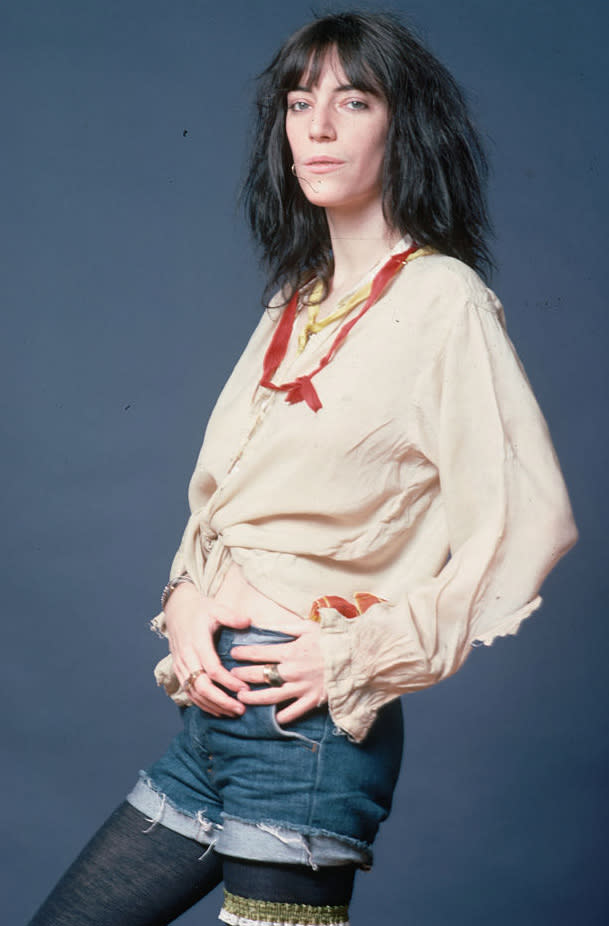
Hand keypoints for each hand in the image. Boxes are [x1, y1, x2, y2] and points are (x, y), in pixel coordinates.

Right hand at [164, 582, 250, 717]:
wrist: (177, 610)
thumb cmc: (200, 610)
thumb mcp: (216, 608)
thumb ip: (231, 616)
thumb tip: (247, 622)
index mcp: (197, 642)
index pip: (212, 669)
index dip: (228, 682)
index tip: (245, 689)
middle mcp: (186, 657)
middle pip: (202, 687)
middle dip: (221, 701)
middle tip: (240, 709)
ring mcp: (180, 665)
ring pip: (194, 693)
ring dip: (213, 705)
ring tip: (232, 712)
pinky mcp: (178, 670)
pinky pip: (189, 692)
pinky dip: (202, 704)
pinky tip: (217, 710)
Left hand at [230, 621, 326, 723]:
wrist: (357, 655)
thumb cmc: (331, 639)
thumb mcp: (308, 627)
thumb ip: (285, 627)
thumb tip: (265, 625)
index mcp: (290, 652)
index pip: (259, 653)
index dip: (243, 653)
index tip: (233, 653)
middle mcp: (292, 671)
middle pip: (260, 675)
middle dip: (242, 676)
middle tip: (230, 676)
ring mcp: (302, 687)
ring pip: (271, 697)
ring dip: (254, 698)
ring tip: (241, 698)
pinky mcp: (313, 700)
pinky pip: (294, 712)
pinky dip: (282, 716)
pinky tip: (272, 718)